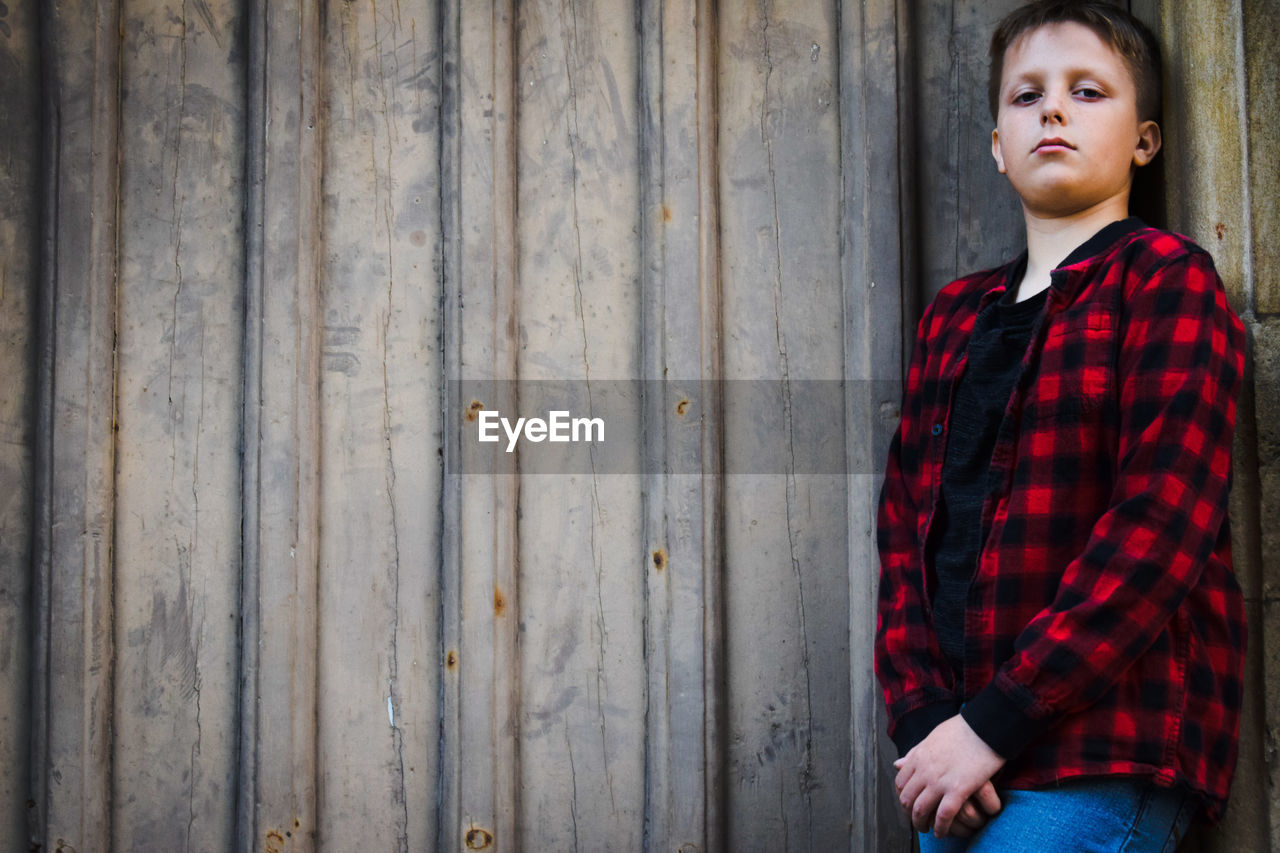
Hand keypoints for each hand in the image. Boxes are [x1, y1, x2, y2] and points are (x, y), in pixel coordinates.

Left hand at [894, 714, 1005, 836]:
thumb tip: (898, 763)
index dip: (903, 797)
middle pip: (907, 800)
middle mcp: (924, 770)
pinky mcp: (958, 789)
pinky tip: (942, 832)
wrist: (985, 726)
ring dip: (922, 824)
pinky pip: (943, 816)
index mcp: (918, 757)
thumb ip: (915, 753)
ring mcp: (939, 781)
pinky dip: (941, 828)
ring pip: (921, 811)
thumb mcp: (932, 737)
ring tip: (928, 830)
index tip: (910, 804)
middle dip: (910, 814)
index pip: (900, 783)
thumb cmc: (963, 729)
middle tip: (917, 821)